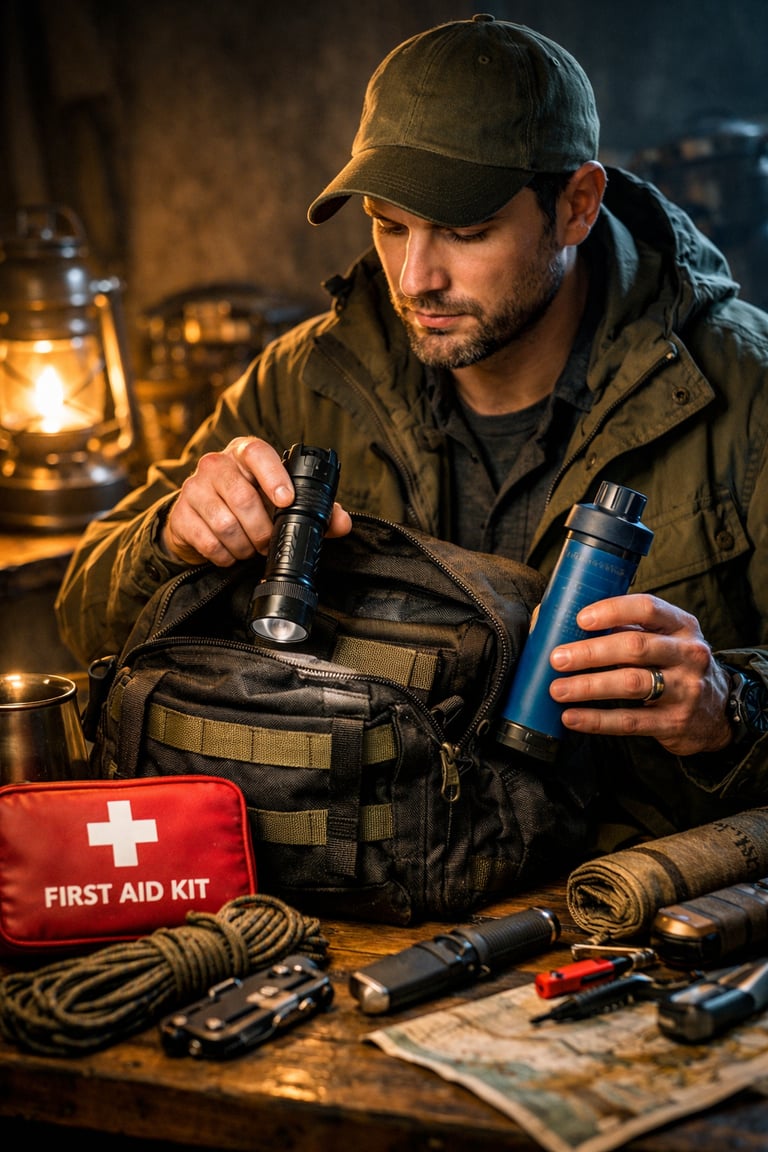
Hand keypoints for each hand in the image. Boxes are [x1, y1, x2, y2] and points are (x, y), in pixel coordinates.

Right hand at [161, 437, 351, 565]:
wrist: (200, 515)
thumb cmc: (249, 501)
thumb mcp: (280, 500)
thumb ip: (315, 509)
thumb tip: (341, 522)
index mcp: (245, 453)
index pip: (258, 453)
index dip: (274, 476)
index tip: (287, 500)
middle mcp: (216, 464)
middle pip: (242, 497)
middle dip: (261, 529)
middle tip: (267, 543)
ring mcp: (194, 487)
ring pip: (224, 523)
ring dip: (243, 545)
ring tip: (249, 549)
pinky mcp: (180, 514)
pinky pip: (207, 541)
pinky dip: (224, 555)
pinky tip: (230, 553)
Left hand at [548, 593, 732, 756]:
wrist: (718, 713)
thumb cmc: (674, 665)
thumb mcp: (665, 640)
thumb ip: (625, 629)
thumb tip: (560, 621)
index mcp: (682, 625)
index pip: (647, 608)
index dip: (612, 611)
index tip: (580, 619)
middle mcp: (688, 653)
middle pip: (635, 647)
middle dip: (590, 652)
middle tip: (557, 658)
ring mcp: (685, 689)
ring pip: (631, 683)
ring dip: (588, 686)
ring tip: (557, 689)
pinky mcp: (674, 722)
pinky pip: (630, 720)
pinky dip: (596, 720)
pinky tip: (571, 717)